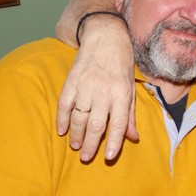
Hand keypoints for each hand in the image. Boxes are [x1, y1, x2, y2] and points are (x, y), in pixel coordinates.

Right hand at [55, 15, 136, 160]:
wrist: (105, 37)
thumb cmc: (122, 65)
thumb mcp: (130, 88)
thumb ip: (130, 114)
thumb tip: (133, 138)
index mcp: (121, 94)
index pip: (118, 123)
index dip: (114, 142)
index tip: (109, 157)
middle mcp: (103, 91)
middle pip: (96, 124)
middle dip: (91, 144)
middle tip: (87, 158)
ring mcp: (85, 86)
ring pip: (79, 118)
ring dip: (76, 135)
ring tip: (76, 146)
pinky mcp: (71, 81)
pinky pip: (64, 105)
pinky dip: (62, 119)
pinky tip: (62, 131)